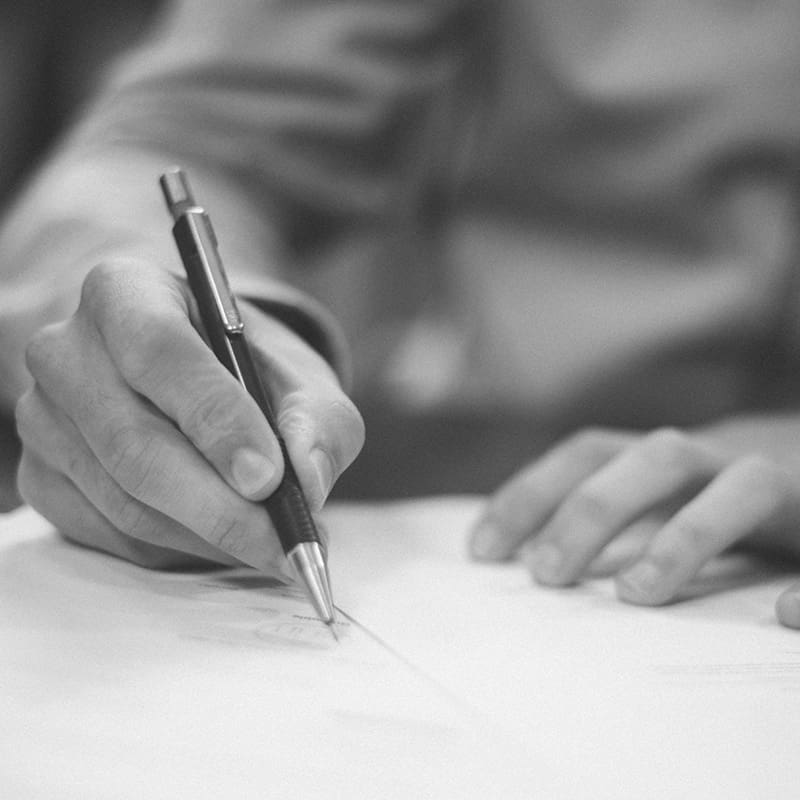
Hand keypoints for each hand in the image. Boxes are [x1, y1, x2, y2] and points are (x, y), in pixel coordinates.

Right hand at [15, 259, 363, 571]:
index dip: (216, 420)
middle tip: (283, 541)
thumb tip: (307, 483)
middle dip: (219, 506)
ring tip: (271, 545)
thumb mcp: (301, 378)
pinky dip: (178, 549)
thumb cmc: (250, 371)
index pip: (159, 352)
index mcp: (125, 293)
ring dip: (208, 536)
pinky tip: (224, 542)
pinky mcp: (42, 476)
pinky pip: (109, 533)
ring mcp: (43, 418)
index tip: (269, 478)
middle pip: (133, 442)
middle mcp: (67, 350)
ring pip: (124, 500)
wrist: (200, 382)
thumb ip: (318, 421)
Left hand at [469, 426, 799, 628]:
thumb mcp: (664, 497)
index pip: (590, 453)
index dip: (533, 490)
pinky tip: (784, 616)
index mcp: (667, 456)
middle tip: (545, 572)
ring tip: (634, 593)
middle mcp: (720, 455)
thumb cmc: (725, 497)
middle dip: (594, 508)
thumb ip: (612, 519)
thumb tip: (524, 557)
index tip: (483, 548)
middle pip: (656, 459)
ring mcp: (785, 480)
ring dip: (686, 537)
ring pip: (743, 488)